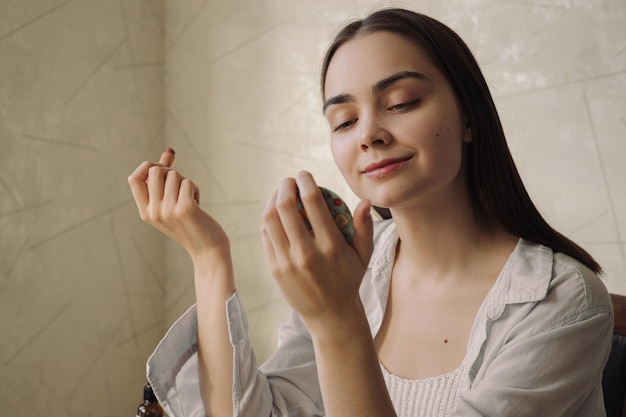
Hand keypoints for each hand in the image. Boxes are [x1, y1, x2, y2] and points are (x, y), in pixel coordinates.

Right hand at [127, 149, 228, 260]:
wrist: (207, 249)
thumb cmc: (191, 224)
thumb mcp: (171, 204)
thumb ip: (165, 180)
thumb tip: (168, 151)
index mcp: (145, 212)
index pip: (134, 179)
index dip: (147, 167)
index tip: (161, 169)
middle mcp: (153, 212)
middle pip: (155, 170)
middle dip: (171, 172)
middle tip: (180, 185)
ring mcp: (168, 211)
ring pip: (174, 175)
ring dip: (186, 182)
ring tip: (190, 199)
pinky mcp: (185, 209)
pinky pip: (188, 183)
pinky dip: (195, 189)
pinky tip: (197, 204)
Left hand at [261, 171, 373, 334]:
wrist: (330, 315)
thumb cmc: (349, 280)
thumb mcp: (363, 256)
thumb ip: (365, 228)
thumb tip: (365, 201)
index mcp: (331, 246)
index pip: (313, 203)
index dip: (305, 182)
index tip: (304, 175)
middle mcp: (306, 253)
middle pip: (286, 207)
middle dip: (285, 186)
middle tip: (289, 181)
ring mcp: (287, 262)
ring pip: (270, 220)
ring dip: (272, 200)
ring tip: (280, 194)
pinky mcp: (275, 269)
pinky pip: (266, 237)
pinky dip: (268, 220)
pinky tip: (274, 214)